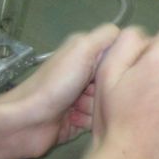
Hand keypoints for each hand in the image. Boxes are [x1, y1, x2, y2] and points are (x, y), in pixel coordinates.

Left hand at [0, 23, 119, 158]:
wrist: (27, 122)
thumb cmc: (56, 84)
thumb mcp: (82, 49)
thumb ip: (107, 36)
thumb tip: (132, 36)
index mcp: (86, 52)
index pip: (119, 52)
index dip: (124, 61)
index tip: (123, 70)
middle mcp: (85, 73)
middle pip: (117, 78)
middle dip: (111, 87)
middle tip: (96, 92)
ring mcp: (83, 96)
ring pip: (111, 100)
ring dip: (100, 106)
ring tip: (82, 109)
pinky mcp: (81, 118)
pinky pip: (100, 118)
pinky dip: (93, 121)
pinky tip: (79, 121)